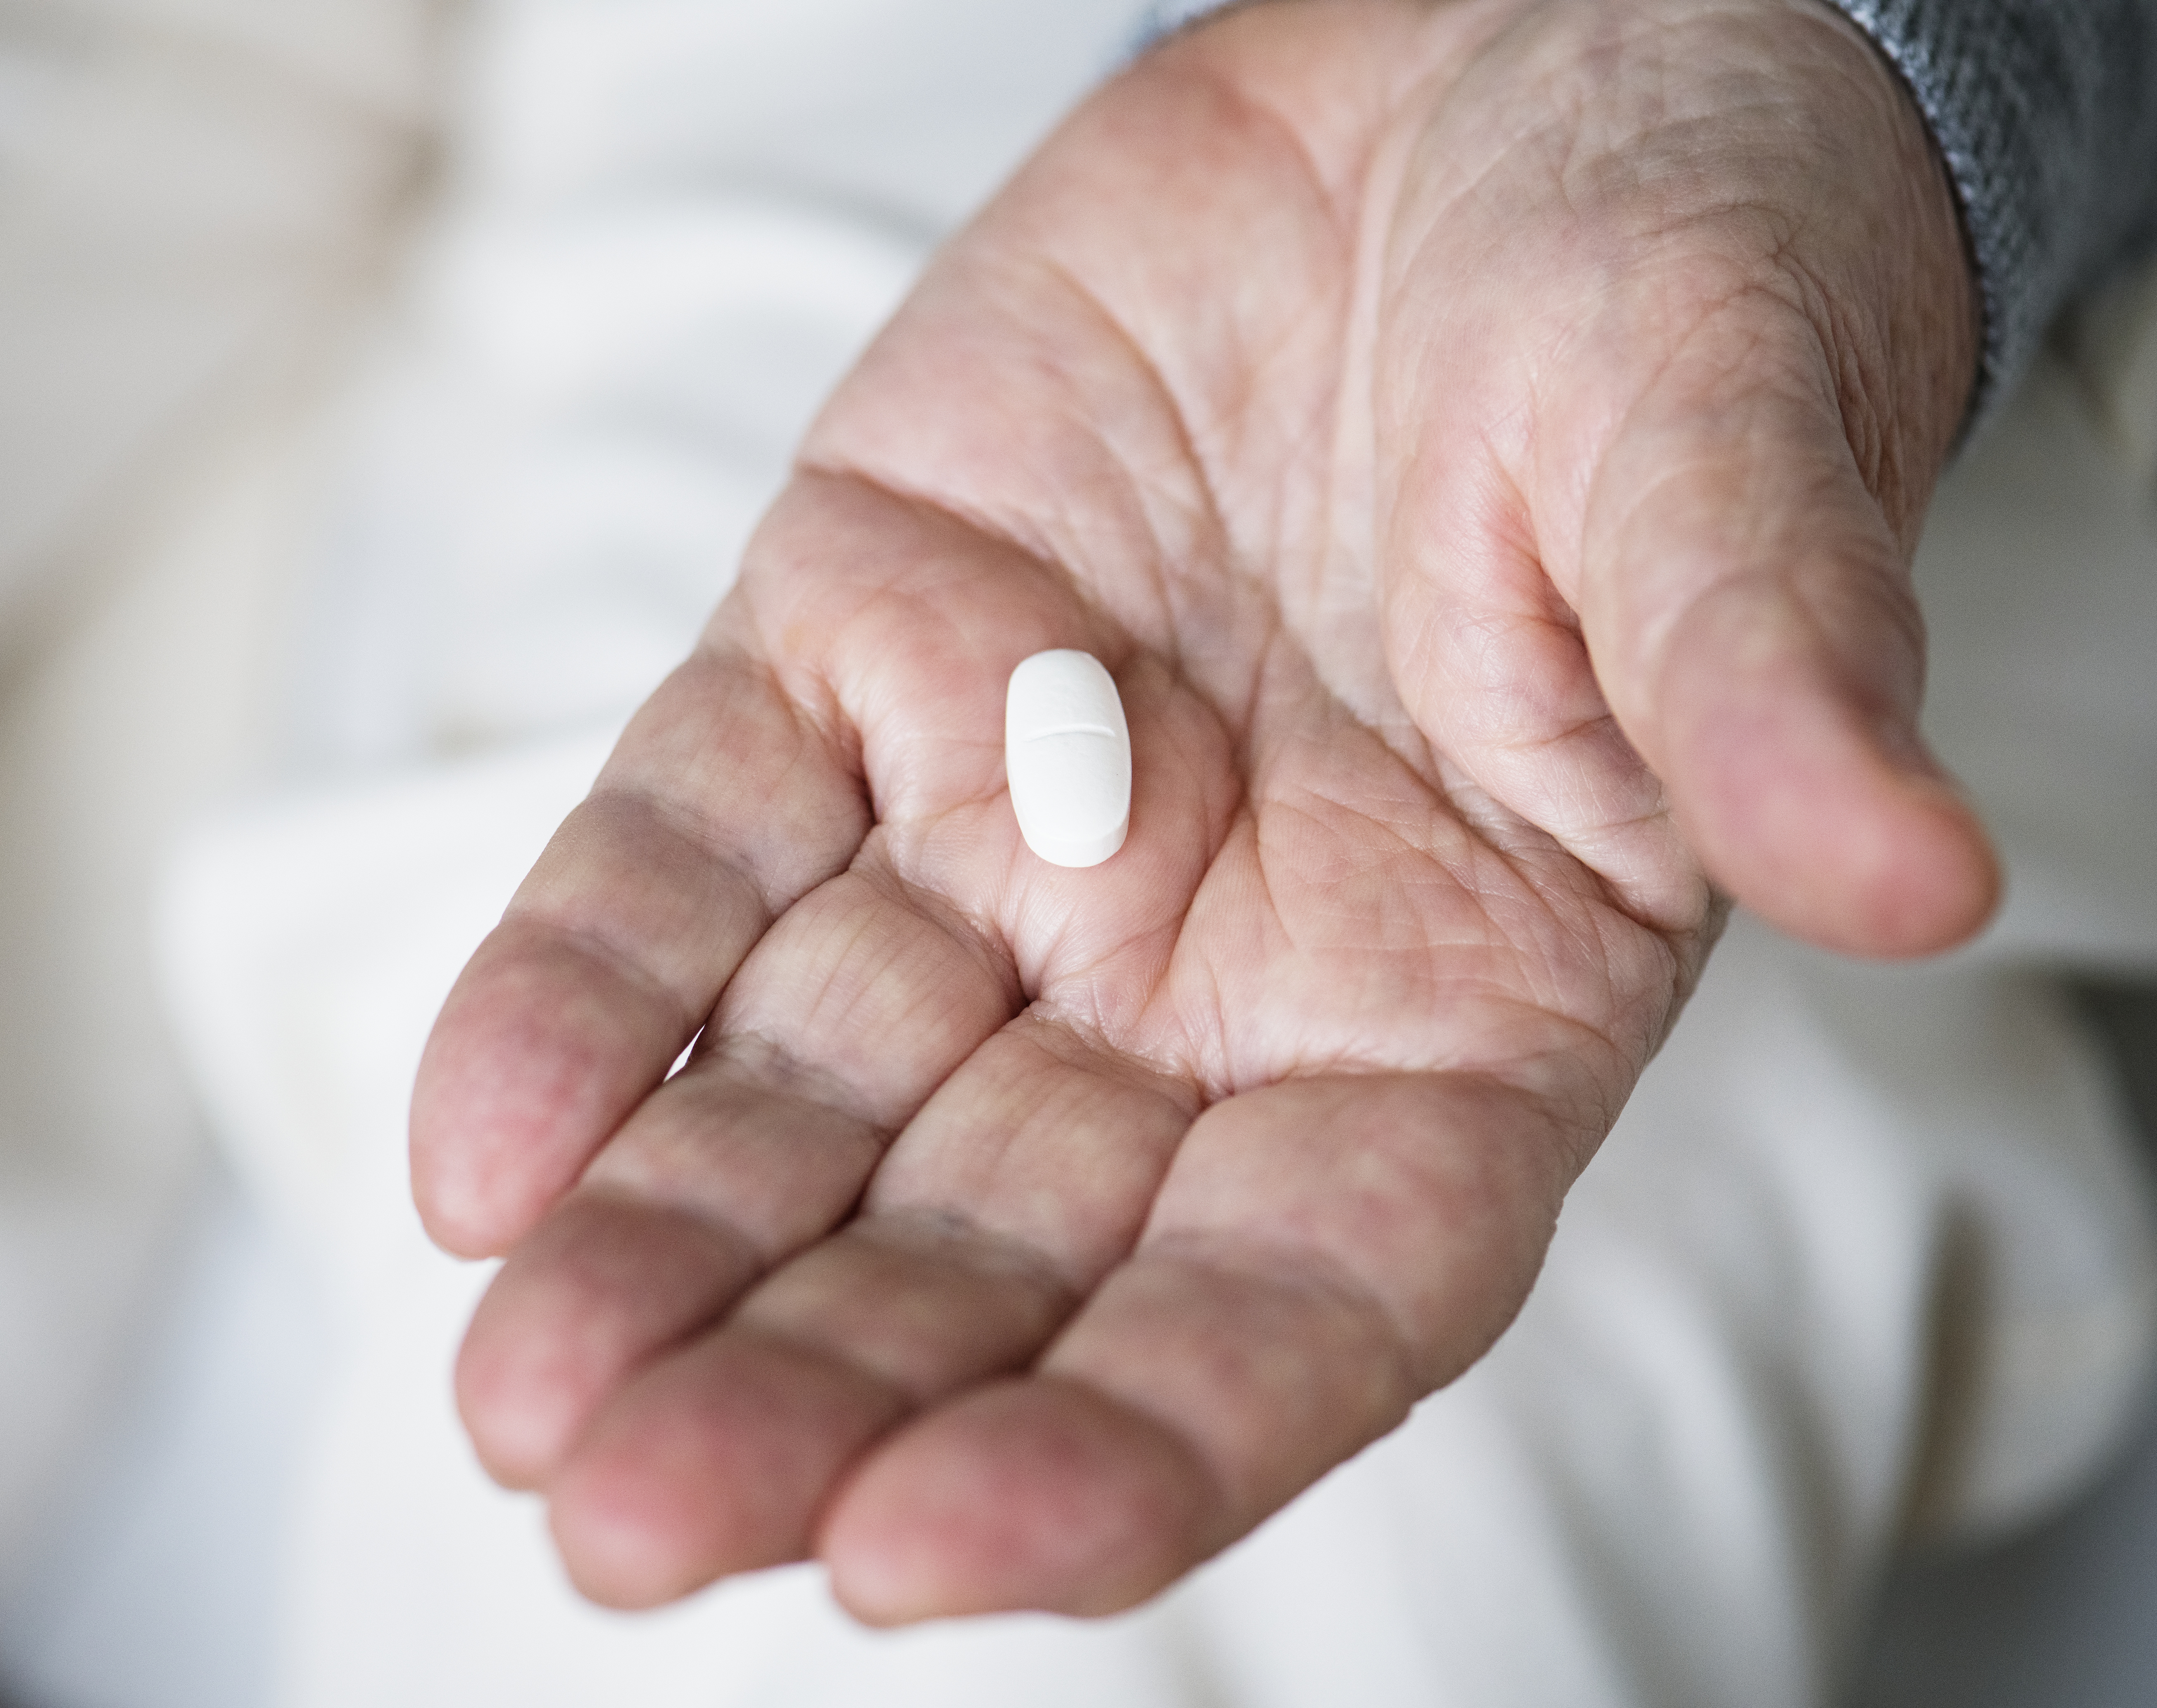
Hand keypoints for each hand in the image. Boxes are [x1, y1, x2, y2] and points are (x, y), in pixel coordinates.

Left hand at [411, 0, 1990, 1621]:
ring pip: (809, 1091)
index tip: (934, 1552)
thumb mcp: (1729, 467)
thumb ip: (1763, 680)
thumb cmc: (1668, 296)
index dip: (1134, 1440)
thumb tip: (1911, 860)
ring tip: (520, 1398)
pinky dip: (587, 989)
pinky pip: (692, 853)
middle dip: (818, 1389)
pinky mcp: (854, 655)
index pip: (1292, 1300)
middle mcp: (1203, 972)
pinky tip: (483, 1145)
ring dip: (661, 1245)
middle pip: (999, 1247)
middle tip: (622, 1520)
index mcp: (1447, 1006)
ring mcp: (1007, 827)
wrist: (1486, 83)